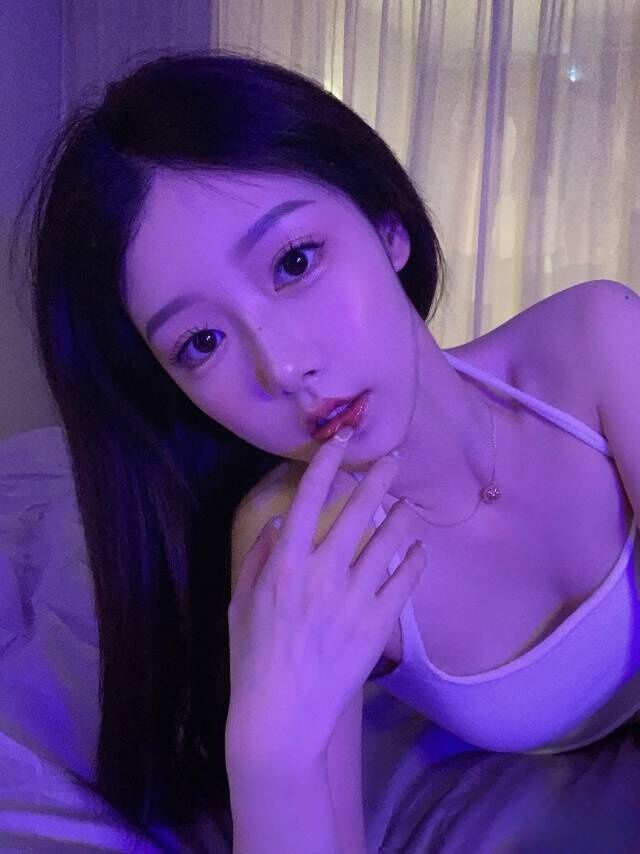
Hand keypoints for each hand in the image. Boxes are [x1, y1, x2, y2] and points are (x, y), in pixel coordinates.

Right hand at [225, 431, 427, 768]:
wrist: (281, 716)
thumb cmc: (252, 658)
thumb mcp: (239, 604)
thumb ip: (255, 557)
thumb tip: (276, 521)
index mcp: (284, 563)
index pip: (308, 498)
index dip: (326, 463)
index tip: (341, 439)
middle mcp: (321, 573)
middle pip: (357, 511)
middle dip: (378, 477)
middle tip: (394, 458)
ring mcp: (353, 599)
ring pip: (389, 542)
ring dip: (402, 517)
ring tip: (409, 505)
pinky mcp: (377, 626)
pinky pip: (404, 583)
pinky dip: (415, 562)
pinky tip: (419, 551)